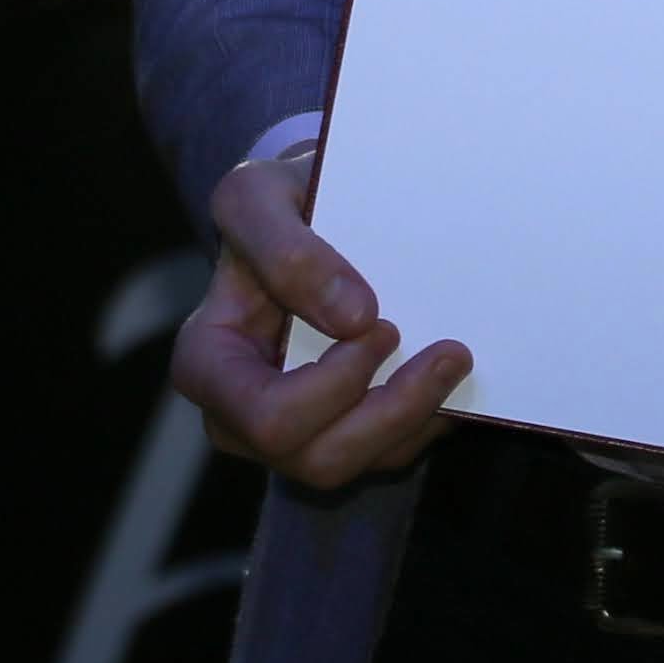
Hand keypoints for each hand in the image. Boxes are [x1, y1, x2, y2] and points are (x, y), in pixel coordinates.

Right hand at [167, 147, 472, 487]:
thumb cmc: (275, 207)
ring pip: (360, 465)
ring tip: (455, 358)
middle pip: (318, 460)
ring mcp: (291, 431)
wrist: (309, 212)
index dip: (335, 386)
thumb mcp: (258, 196)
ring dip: (420, 417)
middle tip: (448, 351)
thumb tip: (353, 317)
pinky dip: (429, 420)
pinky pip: (388, 454)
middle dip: (393, 412)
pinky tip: (446, 376)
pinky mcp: (337, 432)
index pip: (267, 417)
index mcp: (207, 364)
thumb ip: (287, 251)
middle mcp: (241, 415)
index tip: (382, 325)